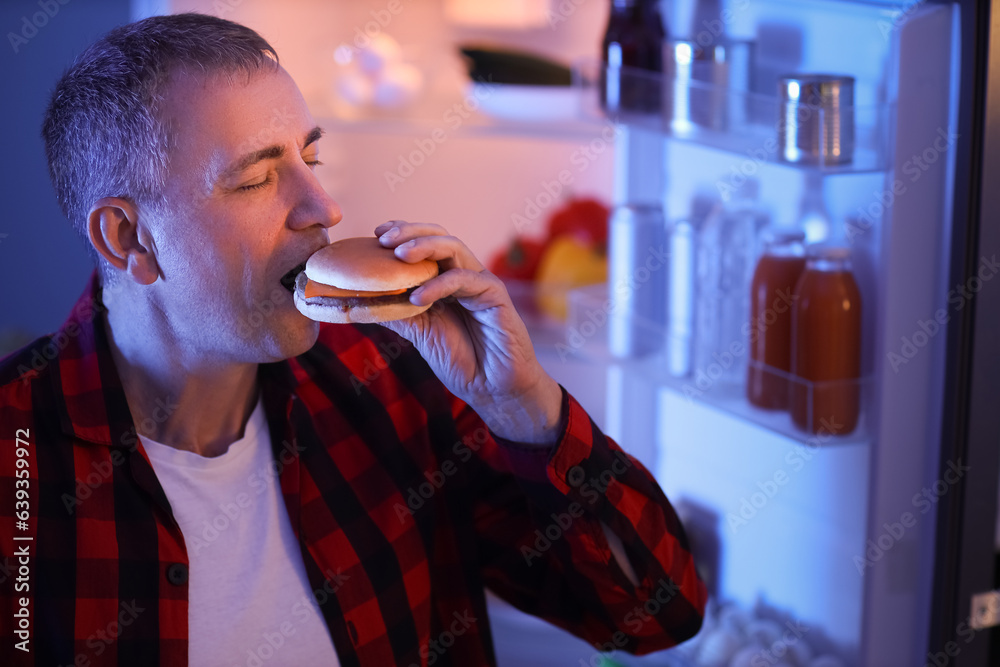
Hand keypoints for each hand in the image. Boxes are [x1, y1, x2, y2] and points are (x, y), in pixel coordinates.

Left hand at [373, 221, 562, 444]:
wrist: (495, 388)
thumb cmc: (463, 361)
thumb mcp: (420, 334)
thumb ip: (395, 313)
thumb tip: (359, 301)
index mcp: (446, 280)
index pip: (425, 245)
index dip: (402, 233)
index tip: (376, 235)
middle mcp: (463, 275)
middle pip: (439, 237)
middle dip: (410, 232)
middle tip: (384, 238)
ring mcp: (480, 282)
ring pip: (454, 247)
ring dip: (424, 247)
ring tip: (399, 255)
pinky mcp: (495, 294)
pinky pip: (464, 279)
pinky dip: (438, 285)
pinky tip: (417, 299)